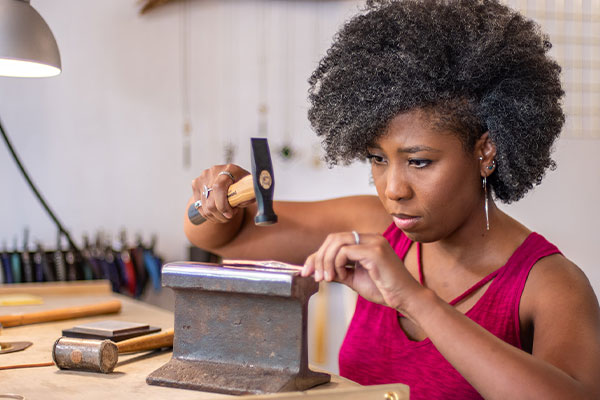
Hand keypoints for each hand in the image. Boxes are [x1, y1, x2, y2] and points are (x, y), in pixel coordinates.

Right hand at [191, 164, 252, 223]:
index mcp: (229, 170)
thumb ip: (247, 196)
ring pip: (204, 207)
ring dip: (216, 216)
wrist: (233, 174)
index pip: (218, 188)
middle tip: (230, 215)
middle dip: (221, 214)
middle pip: (210, 202)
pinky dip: (209, 214)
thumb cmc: (242, 182)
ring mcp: (202, 178)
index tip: (230, 214)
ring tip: (225, 214)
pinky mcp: (196, 184)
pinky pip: (199, 206)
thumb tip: (240, 204)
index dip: (223, 205)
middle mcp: (213, 172)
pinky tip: (217, 213)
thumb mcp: (250, 187)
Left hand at [302, 232, 421, 310]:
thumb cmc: (384, 290)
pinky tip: (343, 276)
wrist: (405, 299)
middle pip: (333, 238)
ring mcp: (373, 242)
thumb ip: (336, 271)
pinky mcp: (375, 251)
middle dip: (318, 257)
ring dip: (326, 261)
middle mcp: (370, 237)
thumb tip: (314, 270)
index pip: (335, 240)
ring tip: (327, 278)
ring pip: (337, 242)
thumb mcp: (354, 279)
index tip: (306, 271)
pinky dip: (338, 264)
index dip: (317, 254)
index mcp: (366, 241)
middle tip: (314, 276)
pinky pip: (345, 252)